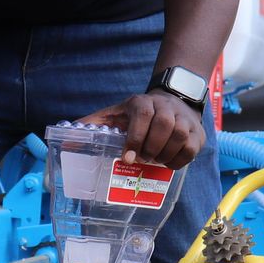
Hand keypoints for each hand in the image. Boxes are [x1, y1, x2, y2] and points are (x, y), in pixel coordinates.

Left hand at [77, 92, 205, 168]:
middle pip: (164, 126)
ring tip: (154, 160)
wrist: (173, 100)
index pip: (143, 115)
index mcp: (143, 103)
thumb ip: (91, 125)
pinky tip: (168, 162)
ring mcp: (185, 119)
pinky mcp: (198, 132)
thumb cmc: (136, 115)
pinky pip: (192, 149)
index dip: (135, 138)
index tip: (127, 158)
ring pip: (180, 136)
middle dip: (151, 147)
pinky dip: (179, 160)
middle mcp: (166, 107)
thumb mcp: (114, 115)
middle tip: (143, 159)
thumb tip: (66, 142)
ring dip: (165, 154)